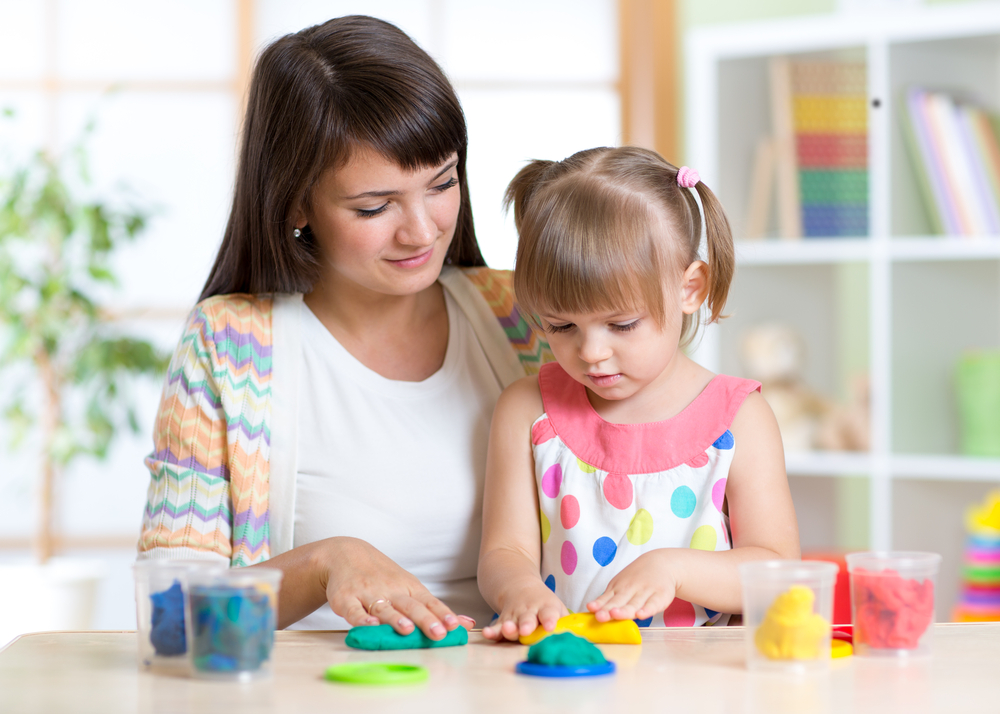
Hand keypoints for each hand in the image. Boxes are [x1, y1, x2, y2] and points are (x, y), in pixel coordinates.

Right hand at [316, 537, 474, 639]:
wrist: (347, 554)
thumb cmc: (385, 577)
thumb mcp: (411, 587)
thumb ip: (435, 608)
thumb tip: (467, 625)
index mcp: (409, 588)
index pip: (429, 602)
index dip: (442, 614)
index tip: (455, 626)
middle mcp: (391, 589)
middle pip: (410, 606)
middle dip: (426, 620)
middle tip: (438, 633)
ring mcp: (368, 593)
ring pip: (384, 608)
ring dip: (396, 619)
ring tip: (407, 630)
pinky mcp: (345, 599)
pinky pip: (353, 610)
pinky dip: (360, 618)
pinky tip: (368, 625)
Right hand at [481, 582, 568, 641]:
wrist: (518, 586)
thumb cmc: (543, 604)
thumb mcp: (557, 608)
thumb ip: (567, 623)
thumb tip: (583, 636)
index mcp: (546, 607)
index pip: (550, 613)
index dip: (550, 619)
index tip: (551, 626)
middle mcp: (530, 611)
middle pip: (528, 618)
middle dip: (527, 624)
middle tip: (527, 630)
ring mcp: (515, 615)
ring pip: (511, 622)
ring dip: (509, 627)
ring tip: (508, 630)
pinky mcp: (503, 620)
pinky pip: (497, 626)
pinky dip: (492, 631)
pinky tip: (487, 634)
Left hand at [587, 550, 678, 621]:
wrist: (660, 563)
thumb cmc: (635, 579)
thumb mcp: (619, 586)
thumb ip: (607, 601)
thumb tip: (591, 610)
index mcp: (618, 588)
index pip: (607, 599)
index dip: (599, 605)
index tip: (591, 609)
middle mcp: (631, 589)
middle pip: (619, 602)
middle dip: (609, 610)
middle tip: (600, 616)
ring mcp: (646, 592)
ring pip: (634, 604)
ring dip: (624, 610)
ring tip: (615, 614)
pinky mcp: (660, 597)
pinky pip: (653, 604)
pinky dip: (647, 610)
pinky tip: (641, 615)